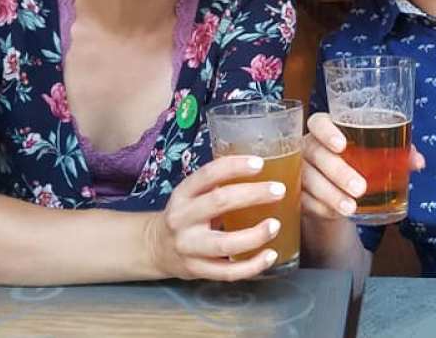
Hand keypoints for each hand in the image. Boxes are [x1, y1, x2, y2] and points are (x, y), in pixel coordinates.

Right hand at [145, 155, 285, 281]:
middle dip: (253, 195)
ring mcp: (188, 247)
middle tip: (279, 191)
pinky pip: (228, 271)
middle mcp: (182, 219)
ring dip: (255, 235)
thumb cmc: (187, 215)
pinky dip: (252, 266)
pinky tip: (270, 255)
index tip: (260, 164)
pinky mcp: (197, 270)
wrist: (157, 248)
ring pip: (224, 243)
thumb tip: (267, 169)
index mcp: (183, 194)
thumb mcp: (193, 195)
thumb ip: (219, 185)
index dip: (234, 167)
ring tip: (275, 225)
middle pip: (218, 203)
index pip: (208, 174)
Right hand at [301, 112, 424, 220]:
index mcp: (326, 131)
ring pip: (309, 180)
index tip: (342, 145)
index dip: (326, 131)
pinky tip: (336, 213)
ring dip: (331, 194)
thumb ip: (396, 153)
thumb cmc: (358, 163)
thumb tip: (418, 161)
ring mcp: (300, 170)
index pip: (318, 122)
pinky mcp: (298, 194)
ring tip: (351, 207)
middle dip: (337, 171)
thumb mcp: (375, 155)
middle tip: (360, 187)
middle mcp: (309, 147)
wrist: (337, 190)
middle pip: (315, 153)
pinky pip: (306, 200)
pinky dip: (323, 208)